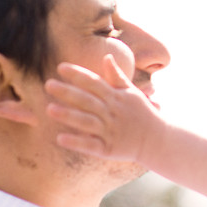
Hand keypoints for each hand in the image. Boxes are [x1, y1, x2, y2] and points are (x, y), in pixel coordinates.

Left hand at [45, 54, 161, 162]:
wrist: (158, 141)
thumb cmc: (144, 114)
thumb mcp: (132, 93)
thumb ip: (117, 76)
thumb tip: (107, 57)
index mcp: (117, 98)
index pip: (95, 83)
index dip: (78, 75)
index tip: (61, 67)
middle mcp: (113, 113)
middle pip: (88, 101)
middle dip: (68, 92)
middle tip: (48, 84)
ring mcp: (111, 132)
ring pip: (87, 122)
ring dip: (69, 116)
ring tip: (49, 109)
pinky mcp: (109, 149)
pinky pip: (91, 145)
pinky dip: (76, 142)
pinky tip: (60, 139)